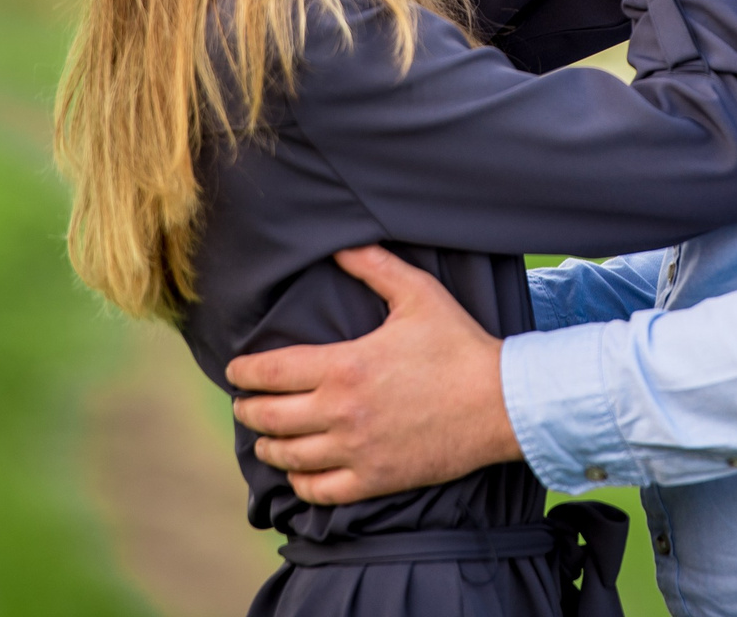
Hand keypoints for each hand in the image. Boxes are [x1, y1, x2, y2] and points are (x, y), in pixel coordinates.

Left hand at [225, 245, 523, 505]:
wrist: (500, 403)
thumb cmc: (459, 345)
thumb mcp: (418, 294)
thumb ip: (373, 265)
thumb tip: (338, 245)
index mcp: (343, 366)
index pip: (269, 373)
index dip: (243, 373)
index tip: (235, 371)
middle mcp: (340, 412)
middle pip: (269, 417)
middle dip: (248, 409)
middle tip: (244, 403)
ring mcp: (356, 450)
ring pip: (287, 456)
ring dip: (269, 446)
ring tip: (266, 437)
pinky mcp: (375, 479)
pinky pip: (319, 491)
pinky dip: (300, 482)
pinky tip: (299, 470)